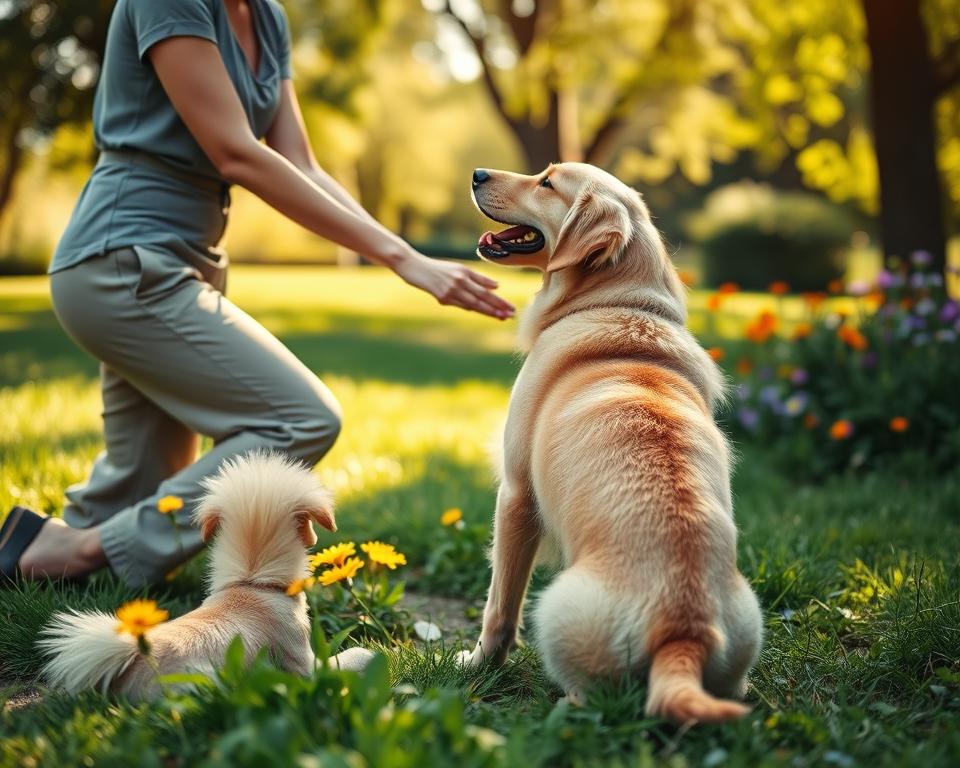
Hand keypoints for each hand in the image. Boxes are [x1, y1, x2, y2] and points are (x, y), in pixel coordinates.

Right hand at [394, 251, 515, 319]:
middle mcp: (461, 279)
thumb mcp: (458, 270)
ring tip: (502, 316)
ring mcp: (451, 288)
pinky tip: (483, 312)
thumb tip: (496, 287)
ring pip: (474, 302)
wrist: (413, 265)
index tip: (511, 308)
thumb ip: (476, 279)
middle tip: (512, 314)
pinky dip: (471, 308)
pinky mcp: (442, 296)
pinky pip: (460, 304)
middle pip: (483, 295)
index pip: (486, 288)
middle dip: (498, 305)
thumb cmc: (436, 269)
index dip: (499, 299)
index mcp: (465, 272)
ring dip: (489, 310)